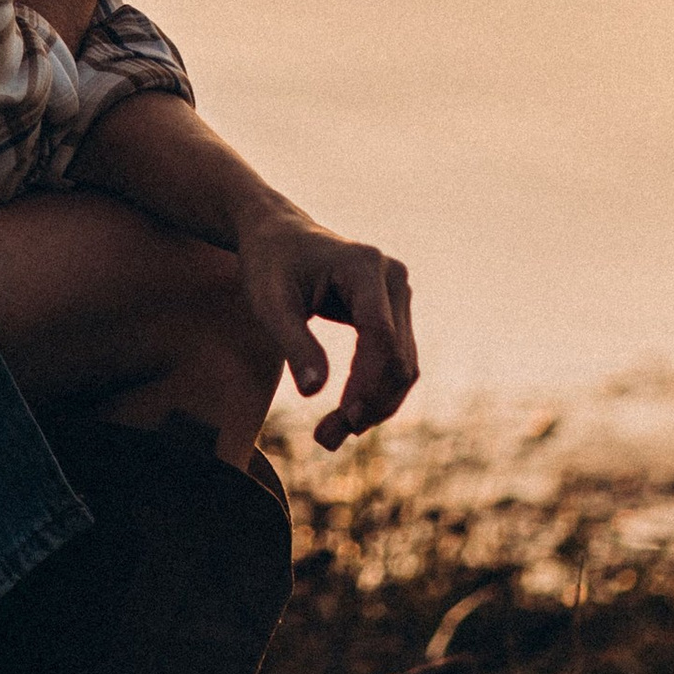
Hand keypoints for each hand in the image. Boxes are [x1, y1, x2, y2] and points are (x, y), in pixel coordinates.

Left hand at [231, 207, 417, 451]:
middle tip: (325, 440)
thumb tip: (314, 393)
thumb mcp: (269, 301)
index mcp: (364, 266)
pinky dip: (376, 393)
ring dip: (376, 407)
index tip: (343, 418)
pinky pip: (397, 361)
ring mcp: (399, 295)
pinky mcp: (394, 312)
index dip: (366, 382)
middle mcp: (393, 278)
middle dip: (368, 405)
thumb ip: (293, 343)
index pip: (379, 336)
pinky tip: (346, 416)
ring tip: (330, 436)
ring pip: (404, 366)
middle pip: (398, 358)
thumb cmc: (269, 264)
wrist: (278, 234)